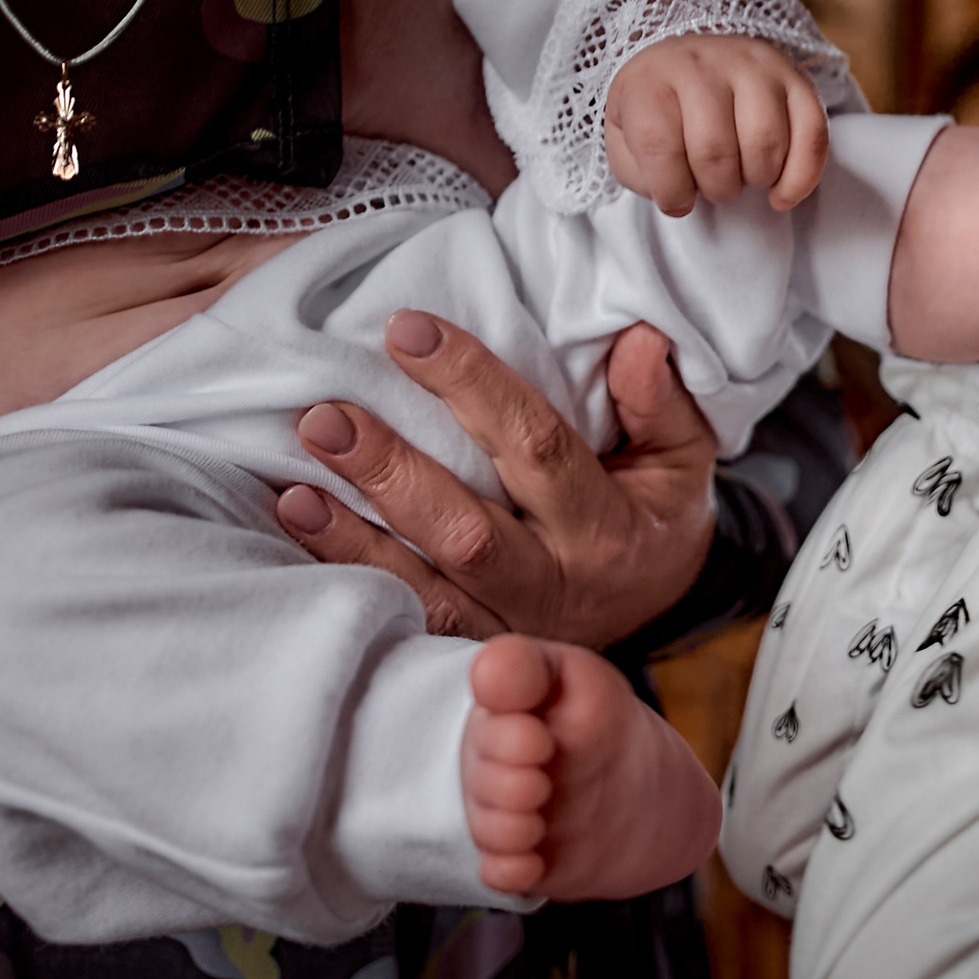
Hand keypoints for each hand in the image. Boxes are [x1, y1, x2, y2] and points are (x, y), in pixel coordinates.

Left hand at [275, 312, 717, 646]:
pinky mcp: (468, 648)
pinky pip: (405, 621)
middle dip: (392, 473)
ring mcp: (507, 625)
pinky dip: (349, 580)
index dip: (472, 388)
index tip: (409, 331)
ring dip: (352, 539)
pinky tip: (301, 532)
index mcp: (607, 528)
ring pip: (424, 589)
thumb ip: (662, 402)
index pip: (536, 447)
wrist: (656, 605)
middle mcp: (555, 584)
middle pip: (467, 532)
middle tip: (325, 416)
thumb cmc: (656, 512)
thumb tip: (637, 338)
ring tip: (294, 486)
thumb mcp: (683, 458)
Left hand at [604, 34, 826, 215]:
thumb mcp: (622, 136)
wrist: (687, 57)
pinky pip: (813, 134)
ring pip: (765, 144)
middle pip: (716, 152)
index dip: (670, 190)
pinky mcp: (795, 76)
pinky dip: (801, 176)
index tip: (676, 199)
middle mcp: (702, 63)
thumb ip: (638, 171)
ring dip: (754, 180)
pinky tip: (782, 194)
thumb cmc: (657, 108)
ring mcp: (753, 65)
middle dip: (716, 188)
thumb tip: (678, 194)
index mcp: (650, 79)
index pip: (659, 146)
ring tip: (742, 175)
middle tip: (712, 185)